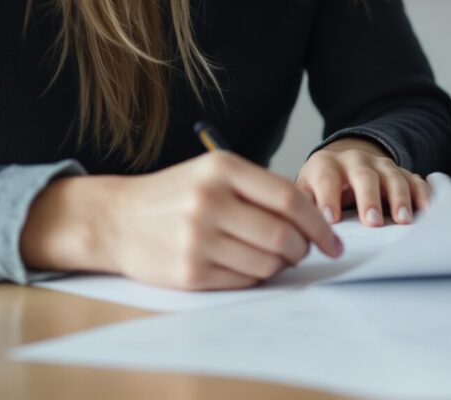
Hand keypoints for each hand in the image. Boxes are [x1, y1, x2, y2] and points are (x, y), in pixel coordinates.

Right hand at [19, 152, 341, 289]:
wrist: (117, 219)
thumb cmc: (175, 195)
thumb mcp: (214, 173)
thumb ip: (259, 189)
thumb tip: (313, 219)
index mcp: (222, 169)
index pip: (288, 198)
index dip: (318, 223)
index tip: (333, 240)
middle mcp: (209, 201)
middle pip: (282, 234)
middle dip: (302, 249)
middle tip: (303, 251)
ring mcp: (197, 238)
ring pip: (266, 262)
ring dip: (280, 265)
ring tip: (273, 258)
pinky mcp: (189, 272)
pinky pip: (243, 281)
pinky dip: (256, 277)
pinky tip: (247, 266)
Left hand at [295, 137, 430, 226]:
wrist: (342, 162)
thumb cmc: (321, 185)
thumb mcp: (305, 191)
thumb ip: (303, 207)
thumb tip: (298, 231)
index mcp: (326, 165)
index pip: (326, 178)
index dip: (329, 198)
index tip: (331, 220)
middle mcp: (355, 161)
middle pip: (364, 176)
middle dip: (369, 199)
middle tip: (372, 222)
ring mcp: (381, 166)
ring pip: (393, 177)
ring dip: (399, 198)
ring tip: (402, 220)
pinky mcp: (402, 173)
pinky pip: (416, 181)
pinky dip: (423, 194)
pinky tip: (427, 210)